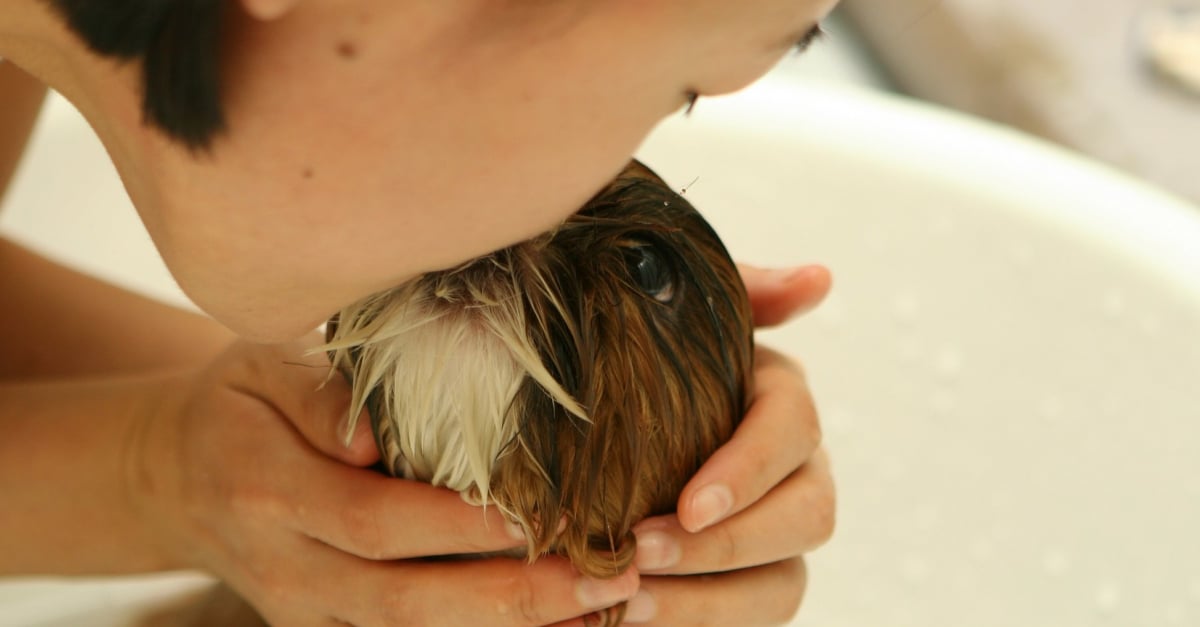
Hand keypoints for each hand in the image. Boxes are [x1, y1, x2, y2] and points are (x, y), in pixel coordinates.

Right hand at [131, 339, 639, 625]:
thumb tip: (371, 440)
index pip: (375, 520)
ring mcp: (304, 611)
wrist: (178, 478)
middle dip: (509, 596)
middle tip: (605, 576)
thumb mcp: (259, 365)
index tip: (540, 513)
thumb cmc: (237, 405)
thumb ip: (317, 393)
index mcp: (269, 491)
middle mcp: (286, 568)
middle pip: (404, 600)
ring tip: (603, 607)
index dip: (457, 526)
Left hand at [623, 264, 835, 625]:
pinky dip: (696, 625)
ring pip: (783, 583)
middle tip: (640, 556)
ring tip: (629, 606)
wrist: (592, 421)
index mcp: (778, 398)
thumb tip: (821, 278)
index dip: (748, 470)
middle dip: (728, 544)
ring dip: (711, 602)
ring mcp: (777, 533)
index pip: (793, 428)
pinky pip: (744, 617)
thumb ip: (744, 292)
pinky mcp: (748, 582)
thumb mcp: (678, 318)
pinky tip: (628, 623)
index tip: (688, 504)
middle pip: (807, 516)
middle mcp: (796, 469)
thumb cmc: (638, 362)